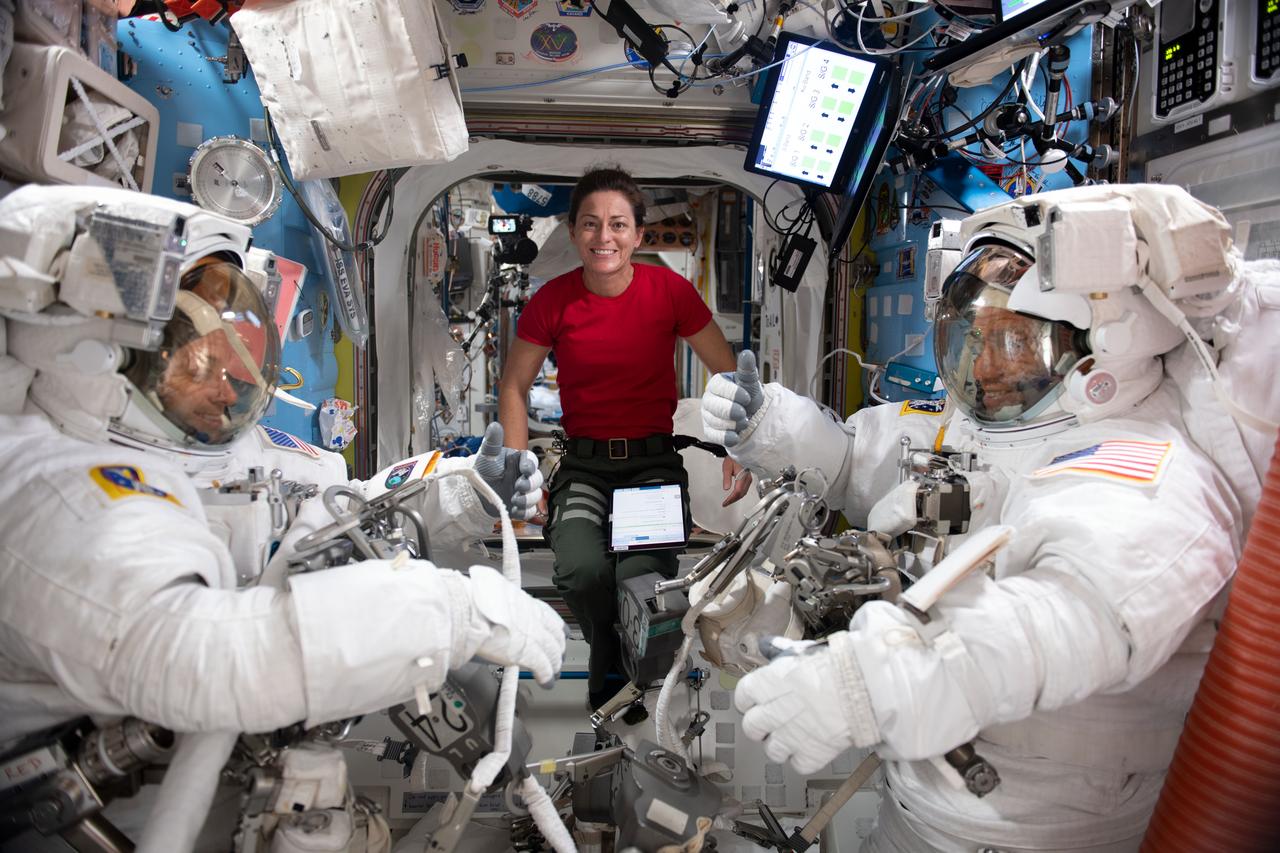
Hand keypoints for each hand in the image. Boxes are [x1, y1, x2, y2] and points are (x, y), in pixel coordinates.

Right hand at [464, 565, 566, 686]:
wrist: (469, 611)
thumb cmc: (472, 599)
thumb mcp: (491, 588)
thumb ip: (498, 594)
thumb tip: (491, 591)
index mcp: (525, 602)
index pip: (548, 615)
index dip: (556, 626)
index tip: (560, 631)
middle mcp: (534, 618)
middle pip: (556, 635)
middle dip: (558, 647)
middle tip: (558, 655)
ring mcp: (534, 636)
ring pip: (554, 652)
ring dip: (555, 663)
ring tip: (554, 672)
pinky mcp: (530, 654)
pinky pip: (545, 668)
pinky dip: (547, 677)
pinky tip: (547, 683)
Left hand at [473, 422, 543, 520]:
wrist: (474, 492)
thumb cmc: (483, 470)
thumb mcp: (487, 455)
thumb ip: (493, 442)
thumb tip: (495, 425)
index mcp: (518, 461)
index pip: (531, 460)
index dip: (531, 464)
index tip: (525, 469)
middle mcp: (523, 476)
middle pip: (538, 479)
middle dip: (530, 484)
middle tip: (519, 486)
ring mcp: (523, 492)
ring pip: (536, 496)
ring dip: (528, 499)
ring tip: (514, 499)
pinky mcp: (520, 507)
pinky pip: (530, 511)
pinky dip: (524, 511)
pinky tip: (514, 509)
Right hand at [702, 350, 764, 446]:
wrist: (752, 413)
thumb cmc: (748, 395)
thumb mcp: (750, 381)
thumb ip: (747, 368)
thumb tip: (747, 354)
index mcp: (716, 384)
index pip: (718, 387)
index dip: (733, 393)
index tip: (747, 397)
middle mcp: (709, 399)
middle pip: (713, 406)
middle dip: (731, 411)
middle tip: (744, 413)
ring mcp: (708, 415)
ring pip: (714, 422)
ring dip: (732, 424)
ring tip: (744, 421)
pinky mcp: (710, 431)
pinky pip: (713, 436)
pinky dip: (725, 437)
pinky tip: (736, 436)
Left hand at [721, 457, 751, 506]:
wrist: (739, 452)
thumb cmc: (733, 458)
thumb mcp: (727, 467)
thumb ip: (726, 478)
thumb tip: (726, 488)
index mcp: (743, 476)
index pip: (737, 491)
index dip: (731, 498)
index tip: (725, 502)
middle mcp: (747, 479)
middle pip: (741, 494)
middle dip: (733, 500)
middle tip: (726, 503)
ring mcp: (749, 479)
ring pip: (743, 493)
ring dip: (736, 498)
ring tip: (729, 501)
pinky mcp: (748, 479)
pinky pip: (744, 489)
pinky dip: (739, 494)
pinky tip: (734, 495)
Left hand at [735, 632, 879, 774]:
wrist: (864, 685)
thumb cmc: (835, 665)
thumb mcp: (801, 651)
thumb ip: (779, 652)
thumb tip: (766, 645)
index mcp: (765, 685)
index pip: (742, 698)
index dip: (750, 700)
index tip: (758, 701)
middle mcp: (772, 713)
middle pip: (751, 728)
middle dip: (761, 725)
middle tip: (775, 721)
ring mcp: (790, 736)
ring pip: (771, 751)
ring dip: (781, 744)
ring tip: (795, 734)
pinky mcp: (811, 754)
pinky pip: (797, 764)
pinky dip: (805, 758)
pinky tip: (813, 745)